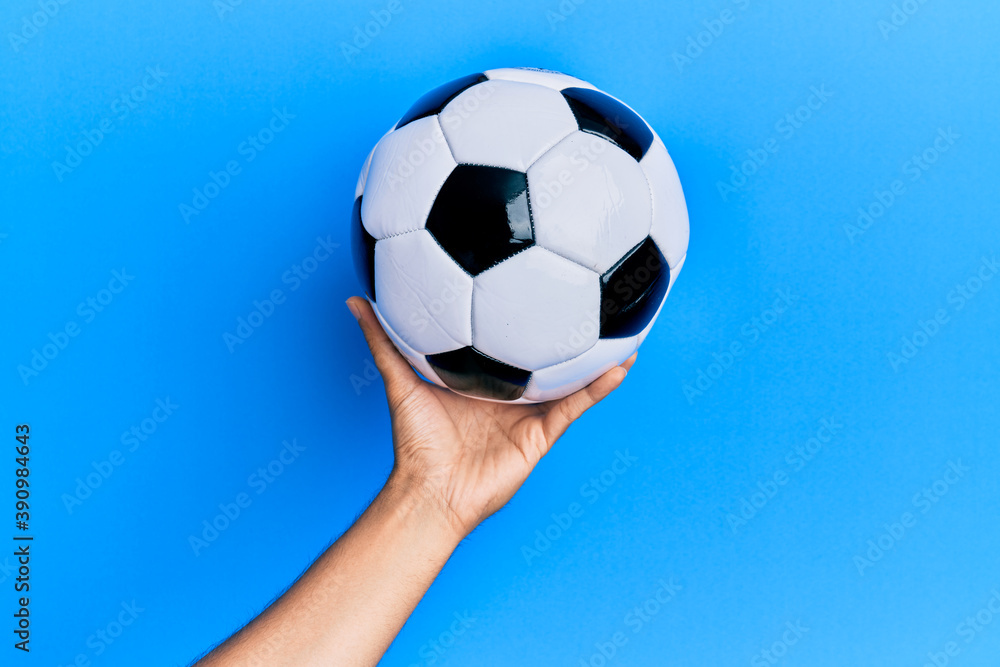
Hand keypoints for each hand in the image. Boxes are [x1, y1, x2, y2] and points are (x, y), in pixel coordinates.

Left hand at [347, 297, 634, 539]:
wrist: (430, 490)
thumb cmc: (415, 442)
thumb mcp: (399, 380)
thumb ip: (382, 342)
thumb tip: (355, 302)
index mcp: (484, 380)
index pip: (508, 343)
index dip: (524, 318)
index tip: (537, 283)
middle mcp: (511, 394)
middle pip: (546, 357)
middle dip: (568, 331)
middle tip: (589, 294)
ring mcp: (531, 413)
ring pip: (571, 378)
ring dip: (597, 355)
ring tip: (625, 327)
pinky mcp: (543, 433)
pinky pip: (576, 406)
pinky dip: (598, 387)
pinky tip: (620, 365)